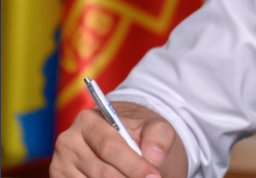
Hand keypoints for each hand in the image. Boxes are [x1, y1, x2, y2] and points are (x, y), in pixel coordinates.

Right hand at [50, 101, 184, 177]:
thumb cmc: (137, 133)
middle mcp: (68, 142)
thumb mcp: (153, 126)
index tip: (154, 176)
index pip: (110, 147)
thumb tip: (153, 158)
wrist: (119, 137)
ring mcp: (60, 165)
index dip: (134, 166)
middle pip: (102, 172)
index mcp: (89, 121)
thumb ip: (158, 137)